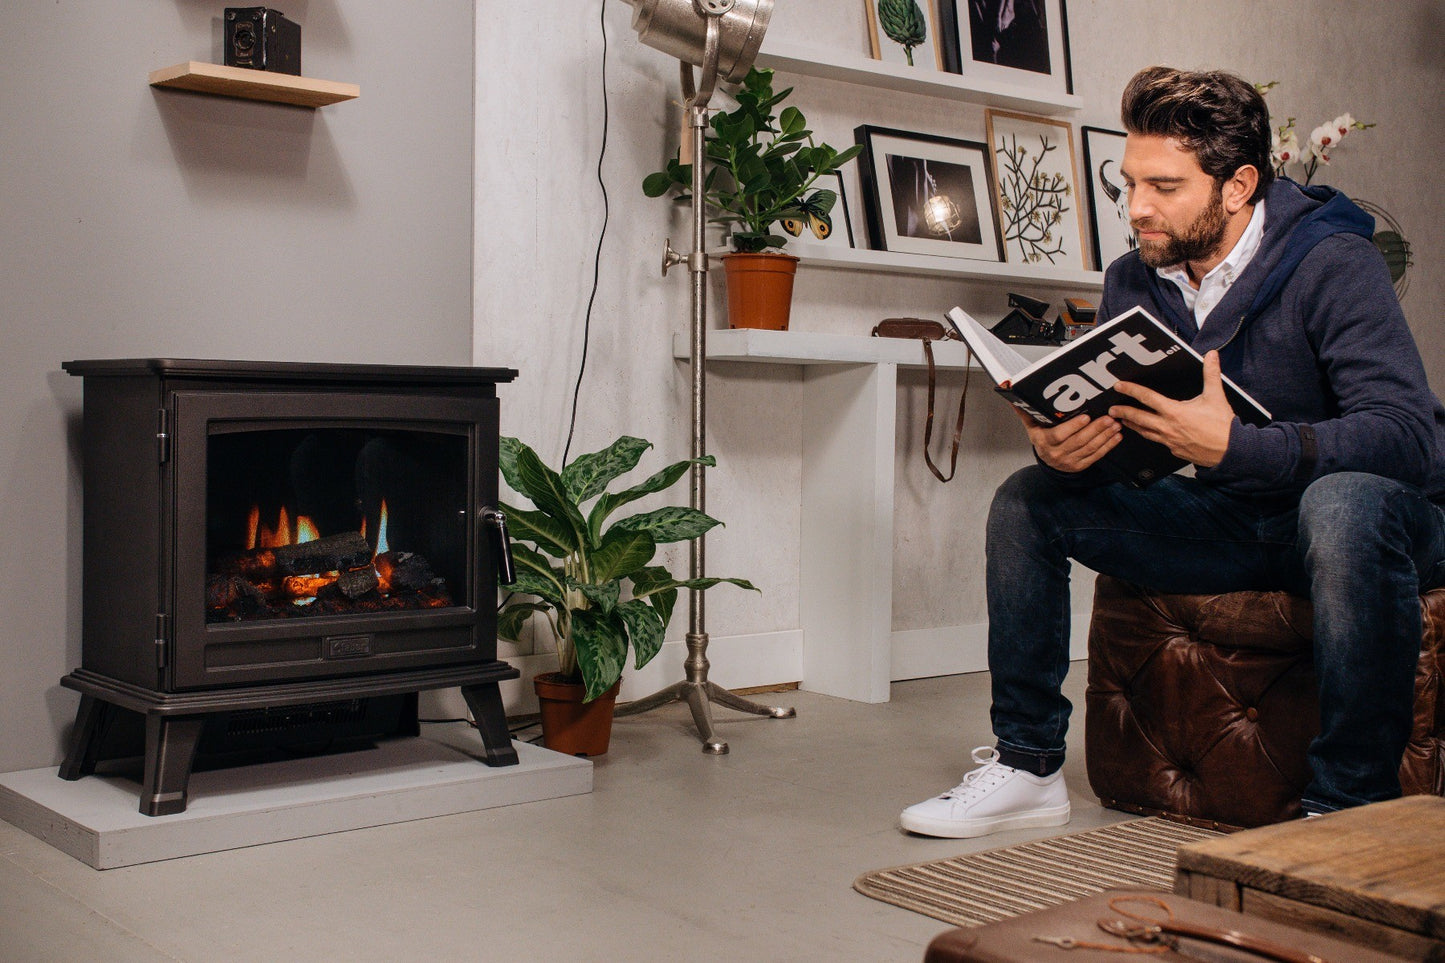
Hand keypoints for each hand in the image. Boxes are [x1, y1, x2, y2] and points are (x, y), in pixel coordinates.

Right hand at [1014, 407, 1122, 472]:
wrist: (1047, 461)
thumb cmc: (1042, 439)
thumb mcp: (1032, 426)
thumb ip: (1026, 411)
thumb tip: (1014, 398)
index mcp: (1043, 442)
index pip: (1059, 435)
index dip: (1073, 427)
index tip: (1085, 416)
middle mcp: (1056, 453)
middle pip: (1078, 441)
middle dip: (1096, 429)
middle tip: (1108, 417)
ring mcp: (1069, 461)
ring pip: (1090, 448)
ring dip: (1104, 436)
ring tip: (1115, 424)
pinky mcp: (1080, 466)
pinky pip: (1096, 456)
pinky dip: (1108, 446)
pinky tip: (1116, 436)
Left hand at [1109, 350, 1233, 467]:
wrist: (1231, 451)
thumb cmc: (1223, 426)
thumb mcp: (1216, 396)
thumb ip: (1211, 374)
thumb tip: (1211, 356)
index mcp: (1175, 412)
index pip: (1147, 398)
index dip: (1131, 390)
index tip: (1119, 386)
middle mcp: (1168, 427)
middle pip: (1138, 418)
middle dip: (1123, 412)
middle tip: (1111, 409)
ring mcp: (1169, 441)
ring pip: (1145, 432)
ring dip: (1132, 425)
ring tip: (1123, 421)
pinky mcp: (1174, 451)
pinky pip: (1157, 442)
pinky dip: (1149, 436)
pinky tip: (1147, 433)